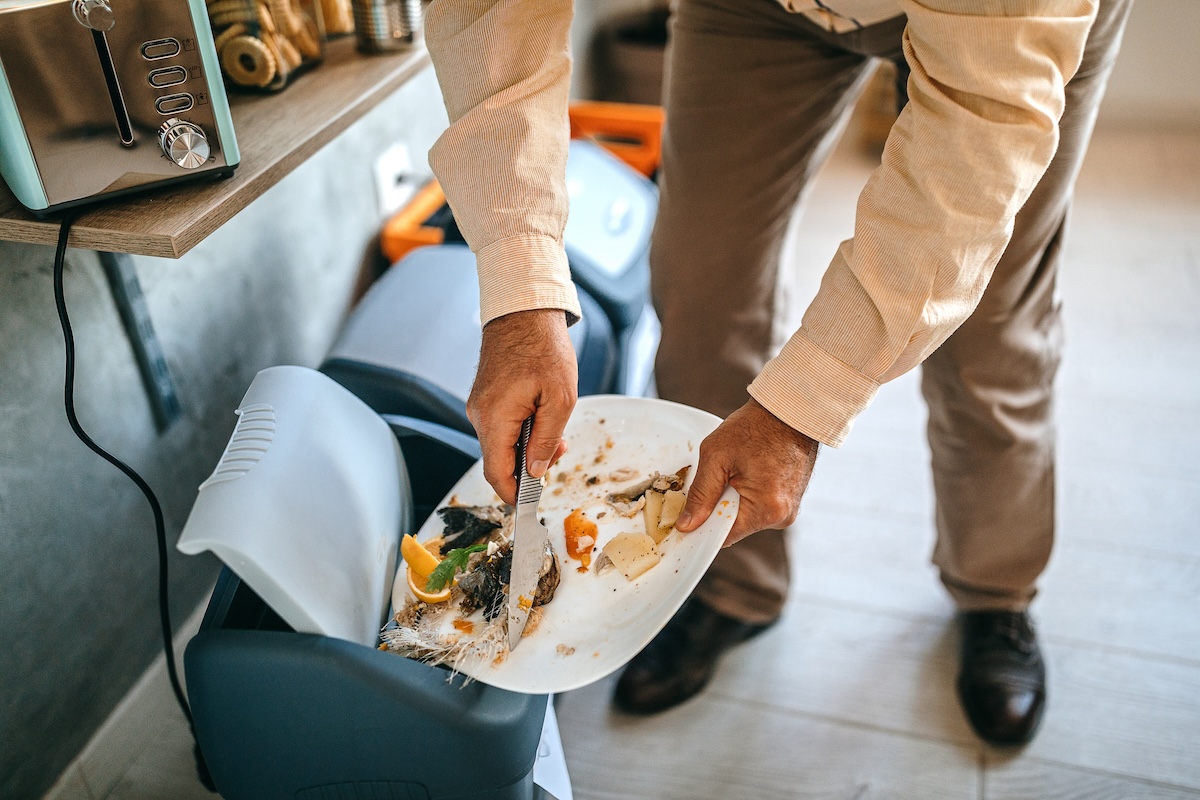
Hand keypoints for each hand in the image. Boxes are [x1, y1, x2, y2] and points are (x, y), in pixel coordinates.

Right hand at [467, 309, 577, 504]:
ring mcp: (480, 406)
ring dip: (528, 446)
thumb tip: (534, 470)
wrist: (523, 310)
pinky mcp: (485, 398)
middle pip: (499, 460)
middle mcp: (479, 414)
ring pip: (502, 444)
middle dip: (529, 466)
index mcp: (494, 417)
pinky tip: (542, 416)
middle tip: (560, 450)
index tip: (530, 504)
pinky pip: (501, 427)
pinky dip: (521, 431)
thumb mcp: (560, 397)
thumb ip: (546, 439)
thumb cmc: (544, 347)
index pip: (496, 472)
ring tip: (555, 429)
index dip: (513, 494)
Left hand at [675, 399, 818, 546]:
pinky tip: (749, 470)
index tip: (689, 514)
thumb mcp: (716, 457)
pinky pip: (760, 505)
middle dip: (719, 507)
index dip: (703, 526)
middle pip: (736, 527)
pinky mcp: (791, 500)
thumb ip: (700, 495)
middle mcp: (782, 517)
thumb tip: (687, 525)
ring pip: (747, 516)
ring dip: (735, 498)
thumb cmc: (756, 426)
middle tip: (716, 476)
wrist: (790, 410)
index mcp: (766, 510)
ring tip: (737, 469)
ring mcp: (789, 509)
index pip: (723, 536)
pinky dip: (748, 492)